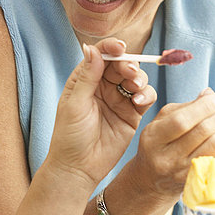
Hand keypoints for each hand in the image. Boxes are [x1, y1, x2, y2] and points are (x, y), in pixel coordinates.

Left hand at [46, 38, 155, 190]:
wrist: (78, 167)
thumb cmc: (69, 136)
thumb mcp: (75, 104)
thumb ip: (87, 76)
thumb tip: (91, 48)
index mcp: (85, 79)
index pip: (101, 55)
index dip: (111, 48)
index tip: (120, 47)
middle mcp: (103, 86)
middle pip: (122, 65)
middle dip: (128, 64)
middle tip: (129, 72)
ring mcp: (119, 99)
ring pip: (136, 79)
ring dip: (139, 78)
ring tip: (134, 88)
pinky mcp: (132, 114)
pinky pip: (145, 98)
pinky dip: (145, 95)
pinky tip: (138, 103)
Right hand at [131, 88, 214, 199]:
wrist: (151, 178)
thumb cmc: (157, 143)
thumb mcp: (161, 121)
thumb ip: (185, 107)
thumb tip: (210, 94)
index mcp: (153, 138)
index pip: (182, 121)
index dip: (204, 107)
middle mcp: (167, 157)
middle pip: (202, 132)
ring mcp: (183, 171)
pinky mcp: (198, 178)